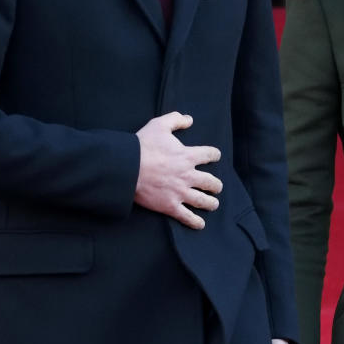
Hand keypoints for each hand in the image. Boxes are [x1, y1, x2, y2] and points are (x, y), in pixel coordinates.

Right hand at [134, 111, 222, 227]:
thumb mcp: (159, 125)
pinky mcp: (170, 205)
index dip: (214, 155)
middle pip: (211, 182)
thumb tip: (189, 119)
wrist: (127, 167)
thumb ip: (176, 120)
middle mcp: (188, 175)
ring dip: (211, 203)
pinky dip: (195, 222)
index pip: (210, 155)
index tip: (215, 157)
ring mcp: (180, 192)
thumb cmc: (142, 146)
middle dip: (216, 185)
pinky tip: (200, 224)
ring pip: (203, 201)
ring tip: (213, 204)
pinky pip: (187, 217)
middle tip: (216, 187)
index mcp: (188, 156)